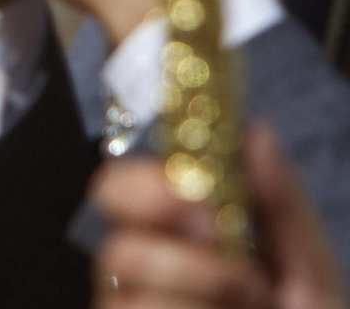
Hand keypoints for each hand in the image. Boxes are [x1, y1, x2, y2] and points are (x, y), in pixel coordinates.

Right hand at [93, 126, 347, 308]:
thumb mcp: (312, 277)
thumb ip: (282, 206)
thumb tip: (255, 130)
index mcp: (178, 247)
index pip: (118, 192)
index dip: (146, 188)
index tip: (199, 201)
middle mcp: (147, 286)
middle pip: (110, 244)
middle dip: (173, 254)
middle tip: (231, 263)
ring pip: (125, 293)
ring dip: (197, 294)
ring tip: (250, 307)